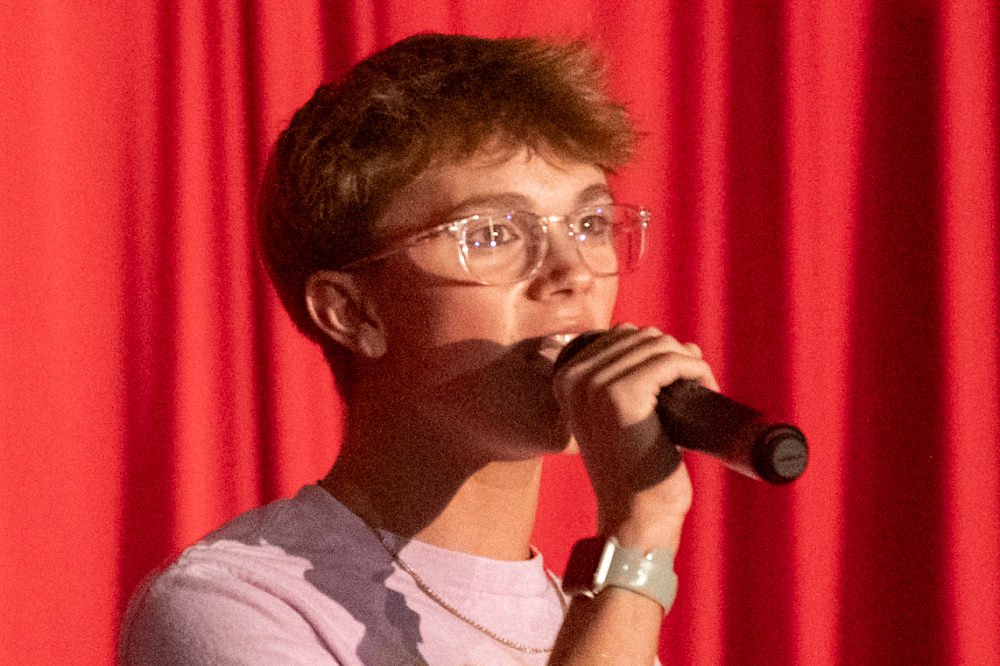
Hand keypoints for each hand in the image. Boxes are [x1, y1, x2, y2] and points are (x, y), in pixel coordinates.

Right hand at [552, 324, 718, 550]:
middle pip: (640, 336)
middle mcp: (574, 377)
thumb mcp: (620, 417)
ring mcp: (595, 384)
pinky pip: (671, 361)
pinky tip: (706, 389)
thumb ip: (632, 379)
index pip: (620, 334)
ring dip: (689, 362)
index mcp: (566, 379)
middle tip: (695, 385)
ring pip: (658, 345)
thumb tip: (682, 345)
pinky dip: (696, 369)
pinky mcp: (623, 394)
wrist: (634, 516)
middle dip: (674, 354)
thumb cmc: (635, 470)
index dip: (656, 349)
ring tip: (701, 390)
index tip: (680, 376)